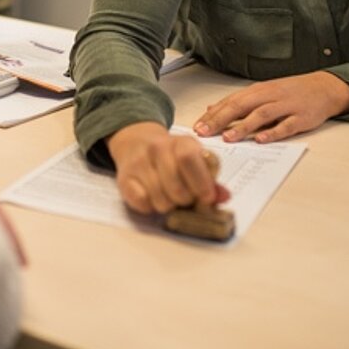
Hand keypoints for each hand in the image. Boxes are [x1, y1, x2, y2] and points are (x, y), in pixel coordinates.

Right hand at [106, 122, 230, 214]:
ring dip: (168, 205)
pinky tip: (152, 198)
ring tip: (168, 197)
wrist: (136, 142)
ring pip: (160, 199)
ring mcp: (138, 162)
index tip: (206, 198)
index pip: (189, 159)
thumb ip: (210, 179)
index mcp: (181, 141)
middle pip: (176, 186)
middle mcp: (157, 147)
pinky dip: (150, 207)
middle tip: (185, 198)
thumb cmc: (172, 157)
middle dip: (185, 200)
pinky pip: (142, 202)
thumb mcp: (195, 160)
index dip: (200, 182)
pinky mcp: (124, 177)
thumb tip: (224, 197)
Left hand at [193, 71, 348, 143]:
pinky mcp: (301, 118)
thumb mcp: (263, 92)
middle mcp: (269, 96)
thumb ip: (238, 102)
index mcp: (257, 91)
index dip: (212, 114)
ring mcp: (286, 106)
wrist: (324, 88)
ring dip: (243, 126)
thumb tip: (211, 108)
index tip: (196, 127)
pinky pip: (286, 125)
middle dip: (220, 119)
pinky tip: (261, 139)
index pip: (230, 102)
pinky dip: (273, 132)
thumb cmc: (291, 92)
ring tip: (228, 137)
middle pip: (241, 106)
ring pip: (261, 115)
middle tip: (205, 133)